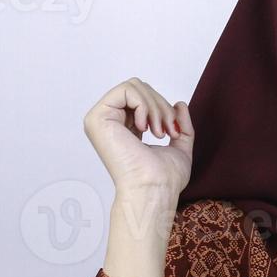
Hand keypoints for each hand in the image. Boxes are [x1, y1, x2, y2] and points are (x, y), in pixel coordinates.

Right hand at [83, 78, 193, 194]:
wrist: (154, 190)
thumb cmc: (164, 178)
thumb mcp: (179, 147)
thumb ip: (179, 125)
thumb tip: (179, 104)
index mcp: (123, 128)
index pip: (143, 97)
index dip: (163, 108)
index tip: (173, 132)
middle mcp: (109, 123)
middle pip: (139, 88)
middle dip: (161, 106)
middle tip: (168, 131)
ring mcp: (101, 120)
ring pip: (134, 86)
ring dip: (155, 107)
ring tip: (159, 132)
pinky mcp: (97, 118)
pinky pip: (126, 89)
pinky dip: (144, 105)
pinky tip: (145, 128)